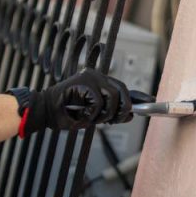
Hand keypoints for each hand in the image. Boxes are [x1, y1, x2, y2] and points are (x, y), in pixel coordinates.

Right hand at [14, 69, 132, 133]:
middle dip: (122, 109)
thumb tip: (131, 114)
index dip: (138, 96)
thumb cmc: (66, 113)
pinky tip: (82, 115)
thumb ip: (110, 113)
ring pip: (113, 97)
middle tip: (114, 121)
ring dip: (106, 114)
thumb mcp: (93, 115)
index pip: (123, 87)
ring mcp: (90, 77)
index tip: (151, 101)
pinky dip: (92, 114)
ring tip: (92, 118)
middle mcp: (96, 75)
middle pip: (122, 91)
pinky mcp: (83, 83)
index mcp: (99, 81)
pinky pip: (98, 102)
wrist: (44, 111)